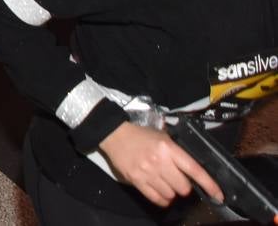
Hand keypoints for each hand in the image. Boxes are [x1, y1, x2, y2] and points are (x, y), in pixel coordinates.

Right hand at [99, 122, 222, 207]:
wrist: (115, 135)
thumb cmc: (142, 136)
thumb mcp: (163, 137)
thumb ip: (178, 152)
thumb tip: (196, 171)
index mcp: (168, 148)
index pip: (194, 170)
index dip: (209, 184)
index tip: (218, 195)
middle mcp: (159, 161)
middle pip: (183, 188)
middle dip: (184, 186)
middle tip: (177, 179)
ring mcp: (147, 172)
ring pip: (171, 195)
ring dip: (171, 191)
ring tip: (165, 182)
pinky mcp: (136, 180)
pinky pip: (157, 199)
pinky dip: (162, 199)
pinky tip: (160, 191)